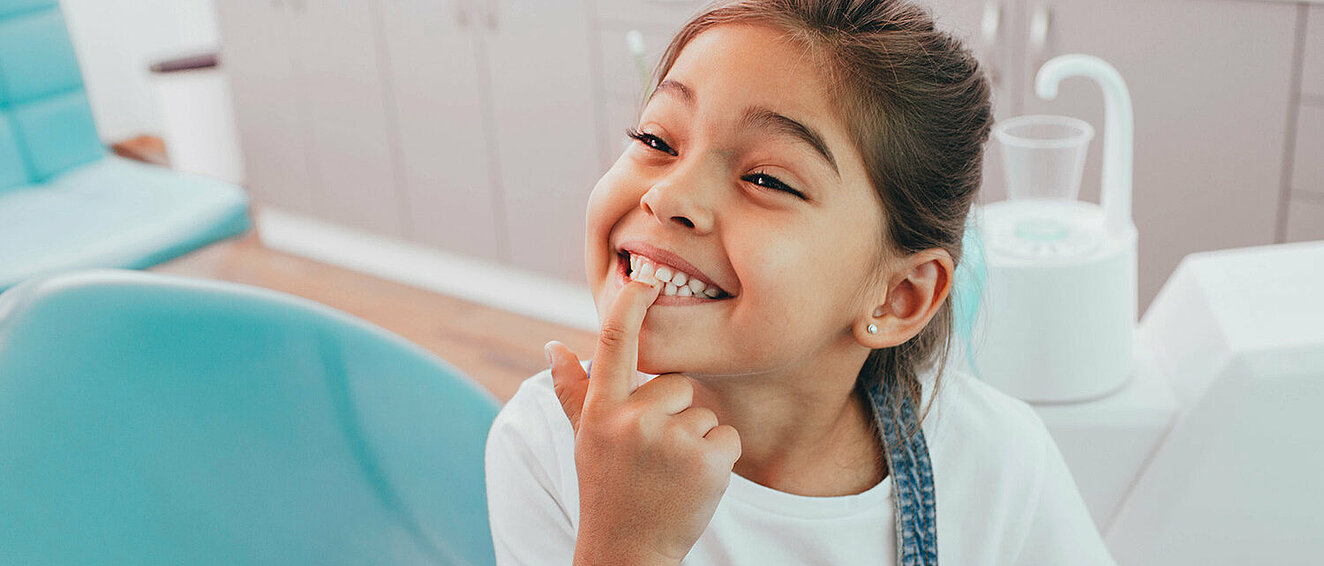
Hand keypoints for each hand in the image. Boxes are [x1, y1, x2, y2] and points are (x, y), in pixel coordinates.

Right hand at [545, 279, 741, 565]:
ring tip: (670, 473)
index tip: (644, 276)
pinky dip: (719, 459)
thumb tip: (553, 346)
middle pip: (677, 383)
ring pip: (704, 413)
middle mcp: (632, 420)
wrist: (628, 551)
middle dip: (674, 413)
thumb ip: (572, 391)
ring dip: (696, 440)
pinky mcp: (706, 460)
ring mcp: (670, 440)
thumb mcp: (584, 440)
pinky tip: (693, 483)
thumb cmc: (607, 489)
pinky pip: (727, 436)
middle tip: (654, 456)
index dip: (630, 305)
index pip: (613, 343)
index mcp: (601, 410)